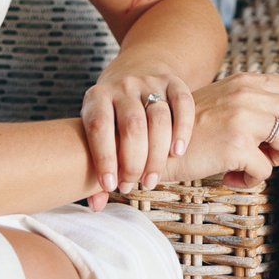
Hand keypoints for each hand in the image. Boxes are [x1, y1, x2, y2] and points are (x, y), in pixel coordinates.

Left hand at [81, 63, 192, 210]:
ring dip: (157, 154)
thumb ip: (97, 165)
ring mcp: (149, 82)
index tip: (111, 186)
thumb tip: (96, 205)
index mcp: (97, 98)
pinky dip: (182, 129)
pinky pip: (183, 103)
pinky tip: (177, 152)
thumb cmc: (112, 116)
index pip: (98, 127)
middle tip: (135, 185)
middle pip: (132, 125)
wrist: (135, 73)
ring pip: (158, 117)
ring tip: (153, 178)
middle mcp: (122, 86)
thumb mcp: (98, 131)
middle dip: (135, 162)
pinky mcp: (173, 81)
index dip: (105, 158)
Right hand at [158, 73, 278, 188]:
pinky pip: (266, 170)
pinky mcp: (235, 146)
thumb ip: (256, 102)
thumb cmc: (191, 130)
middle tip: (268, 148)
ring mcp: (243, 118)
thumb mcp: (226, 102)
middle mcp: (248, 94)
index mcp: (248, 82)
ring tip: (248, 161)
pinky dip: (249, 180)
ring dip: (274, 159)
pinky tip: (229, 175)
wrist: (152, 144)